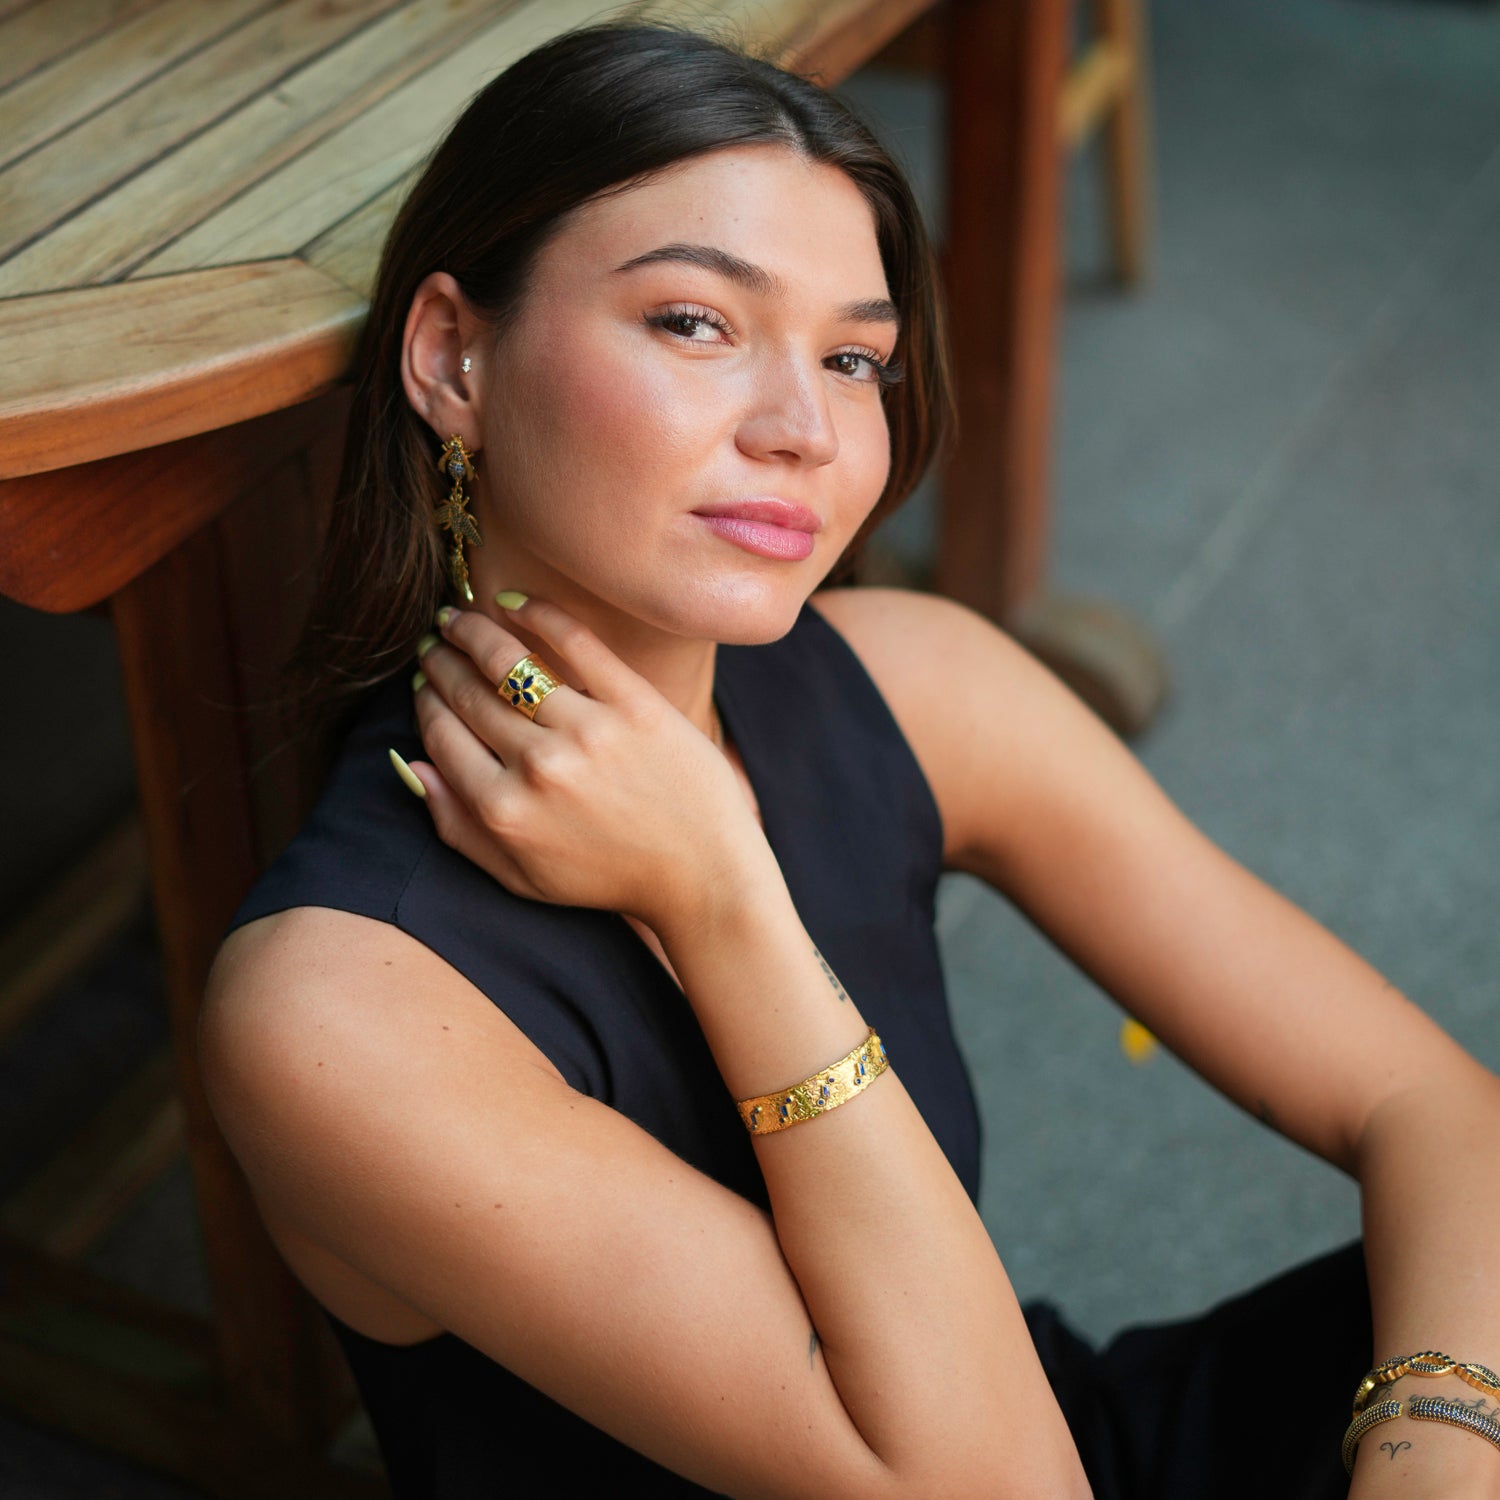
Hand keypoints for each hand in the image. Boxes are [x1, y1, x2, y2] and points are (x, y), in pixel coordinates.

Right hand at [404, 596, 767, 931]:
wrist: (702, 874)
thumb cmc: (609, 878)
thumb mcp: (521, 877)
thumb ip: (457, 827)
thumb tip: (409, 765)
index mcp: (504, 812)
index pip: (442, 735)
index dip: (426, 701)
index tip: (423, 680)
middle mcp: (539, 768)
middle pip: (469, 695)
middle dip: (441, 661)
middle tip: (433, 640)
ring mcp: (588, 732)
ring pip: (509, 663)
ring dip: (472, 632)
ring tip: (458, 617)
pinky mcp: (635, 705)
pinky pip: (576, 644)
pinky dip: (538, 614)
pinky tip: (513, 603)